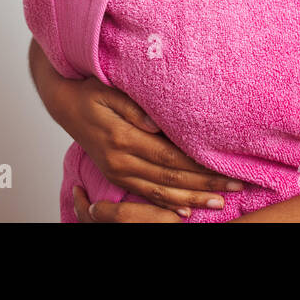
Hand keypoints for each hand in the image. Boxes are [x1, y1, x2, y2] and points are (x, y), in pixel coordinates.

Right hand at [56, 75, 240, 217]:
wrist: (63, 104)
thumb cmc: (90, 92)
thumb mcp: (108, 90)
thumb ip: (133, 107)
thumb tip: (156, 123)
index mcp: (122, 139)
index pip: (169, 158)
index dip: (199, 167)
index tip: (226, 169)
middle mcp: (120, 161)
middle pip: (170, 178)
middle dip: (204, 186)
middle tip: (235, 188)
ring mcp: (117, 172)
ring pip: (160, 192)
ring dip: (191, 199)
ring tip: (218, 203)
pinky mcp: (116, 176)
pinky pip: (144, 195)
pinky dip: (166, 205)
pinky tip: (185, 210)